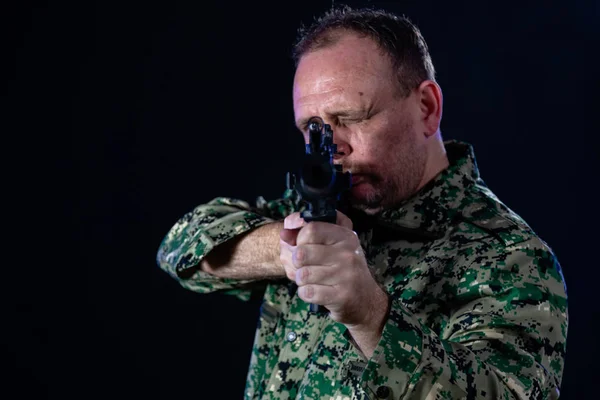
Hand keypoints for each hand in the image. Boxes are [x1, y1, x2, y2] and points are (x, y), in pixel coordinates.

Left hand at [279, 211, 386, 328]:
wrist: (365, 300)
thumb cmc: (342, 269)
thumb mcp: (331, 245)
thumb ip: (305, 234)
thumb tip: (284, 233)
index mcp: (345, 236)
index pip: (311, 229)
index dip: (299, 239)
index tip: (303, 246)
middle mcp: (348, 253)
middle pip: (301, 253)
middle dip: (297, 263)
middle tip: (307, 267)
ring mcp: (347, 275)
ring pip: (302, 275)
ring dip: (302, 280)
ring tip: (314, 280)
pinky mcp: (342, 296)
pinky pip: (307, 292)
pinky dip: (306, 293)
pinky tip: (317, 292)